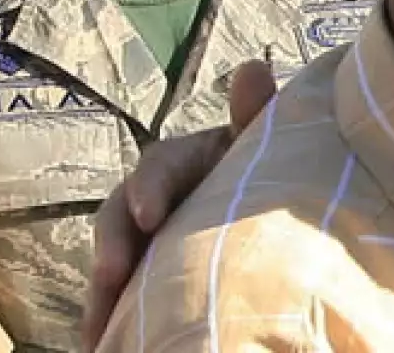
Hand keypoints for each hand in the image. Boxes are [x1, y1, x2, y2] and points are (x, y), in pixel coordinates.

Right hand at [80, 60, 277, 350]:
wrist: (295, 220)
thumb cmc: (281, 167)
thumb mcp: (269, 145)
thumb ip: (260, 115)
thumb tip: (251, 67)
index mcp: (193, 161)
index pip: (161, 165)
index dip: (151, 186)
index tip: (147, 216)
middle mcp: (164, 195)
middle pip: (121, 213)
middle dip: (113, 243)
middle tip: (111, 274)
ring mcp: (151, 235)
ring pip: (115, 257)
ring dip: (103, 287)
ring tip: (99, 323)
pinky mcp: (147, 272)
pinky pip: (120, 294)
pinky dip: (108, 316)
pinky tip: (99, 340)